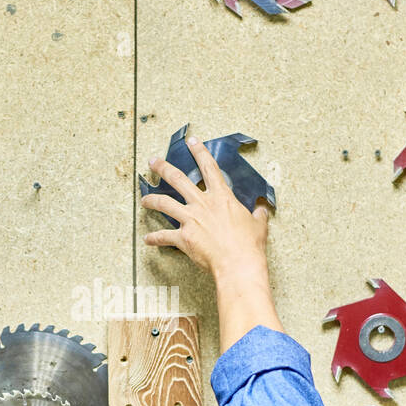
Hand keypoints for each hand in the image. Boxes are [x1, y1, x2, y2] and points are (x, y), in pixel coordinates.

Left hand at [141, 136, 271, 283]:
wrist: (238, 263)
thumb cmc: (248, 245)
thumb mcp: (258, 225)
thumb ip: (257, 215)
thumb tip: (261, 210)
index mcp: (221, 197)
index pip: (209, 167)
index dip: (200, 152)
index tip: (192, 141)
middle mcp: (202, 204)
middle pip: (178, 179)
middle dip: (163, 168)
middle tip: (153, 162)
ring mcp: (190, 220)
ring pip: (165, 203)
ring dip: (152, 199)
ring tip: (144, 199)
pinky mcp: (183, 238)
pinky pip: (164, 236)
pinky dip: (154, 238)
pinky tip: (147, 239)